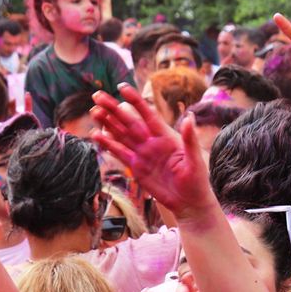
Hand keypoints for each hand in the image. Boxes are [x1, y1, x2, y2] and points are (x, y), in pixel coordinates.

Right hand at [90, 86, 213, 218]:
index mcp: (166, 136)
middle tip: (97, 96)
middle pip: (129, 121)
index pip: (147, 114)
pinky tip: (96, 135)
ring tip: (94, 111)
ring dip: (107, 123)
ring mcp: (142, 154)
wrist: (188, 203)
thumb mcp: (195, 161)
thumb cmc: (196, 181)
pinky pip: (120, 153)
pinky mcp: (136, 167)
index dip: (135, 101)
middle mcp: (152, 142)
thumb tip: (190, 117)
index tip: (122, 88)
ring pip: (121, 135)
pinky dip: (108, 144)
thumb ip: (189, 139)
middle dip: (113, 109)